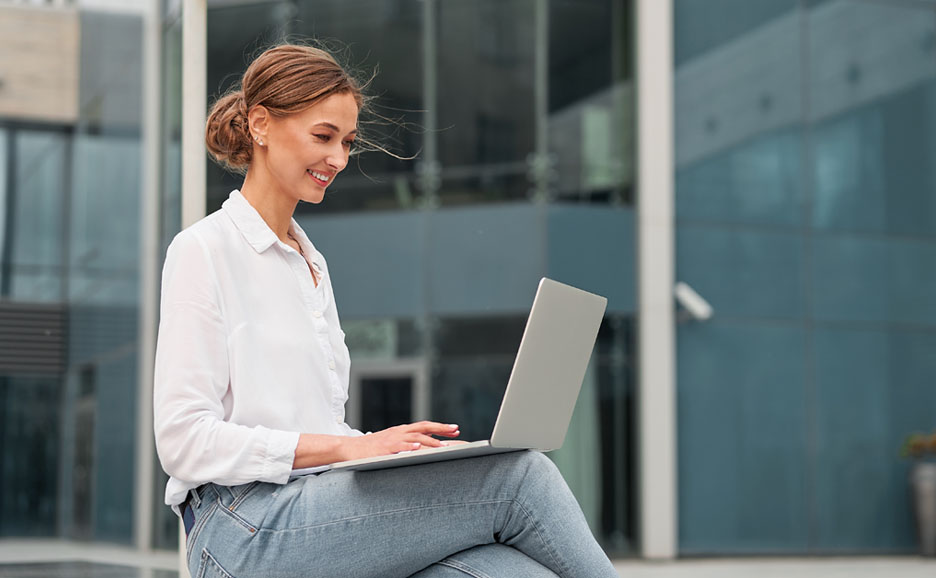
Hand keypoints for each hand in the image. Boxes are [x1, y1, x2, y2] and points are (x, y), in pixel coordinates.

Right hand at [341, 421, 459, 459]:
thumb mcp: (391, 442)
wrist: (349, 448)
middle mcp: (399, 432)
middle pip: (424, 427)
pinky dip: (409, 446)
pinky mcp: (383, 449)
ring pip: (414, 437)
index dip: (440, 427)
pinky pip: (398, 446)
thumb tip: (422, 446)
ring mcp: (391, 440)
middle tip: (456, 431)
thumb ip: (405, 443)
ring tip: (443, 445)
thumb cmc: (371, 448)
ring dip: (430, 440)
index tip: (455, 429)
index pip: (425, 426)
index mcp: (402, 431)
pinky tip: (418, 447)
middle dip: (441, 429)